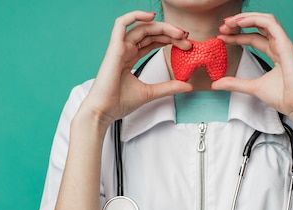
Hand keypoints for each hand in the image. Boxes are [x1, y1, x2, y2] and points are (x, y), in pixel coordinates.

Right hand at [76, 10, 192, 126]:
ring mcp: (119, 47)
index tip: (186, 44)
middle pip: (151, 32)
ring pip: (142, 27)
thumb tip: (188, 86)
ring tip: (178, 32)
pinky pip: (121, 24)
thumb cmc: (119, 103)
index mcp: (131, 57)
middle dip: (171, 33)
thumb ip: (169, 87)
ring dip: (162, 27)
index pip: (153, 41)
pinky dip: (135, 15)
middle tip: (187, 38)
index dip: (170, 39)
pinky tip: (151, 16)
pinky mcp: (114, 48)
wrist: (104, 111)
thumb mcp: (151, 93)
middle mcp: (125, 50)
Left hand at [214, 13, 292, 120]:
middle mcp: (279, 46)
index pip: (253, 38)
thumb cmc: (283, 98)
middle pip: (258, 26)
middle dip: (239, 23)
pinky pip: (271, 24)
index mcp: (275, 53)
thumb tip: (215, 84)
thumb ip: (235, 83)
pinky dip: (255, 20)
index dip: (237, 35)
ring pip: (265, 21)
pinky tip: (241, 22)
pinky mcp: (286, 46)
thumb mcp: (252, 88)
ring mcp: (284, 44)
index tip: (221, 37)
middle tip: (223, 26)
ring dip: (246, 18)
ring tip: (229, 22)